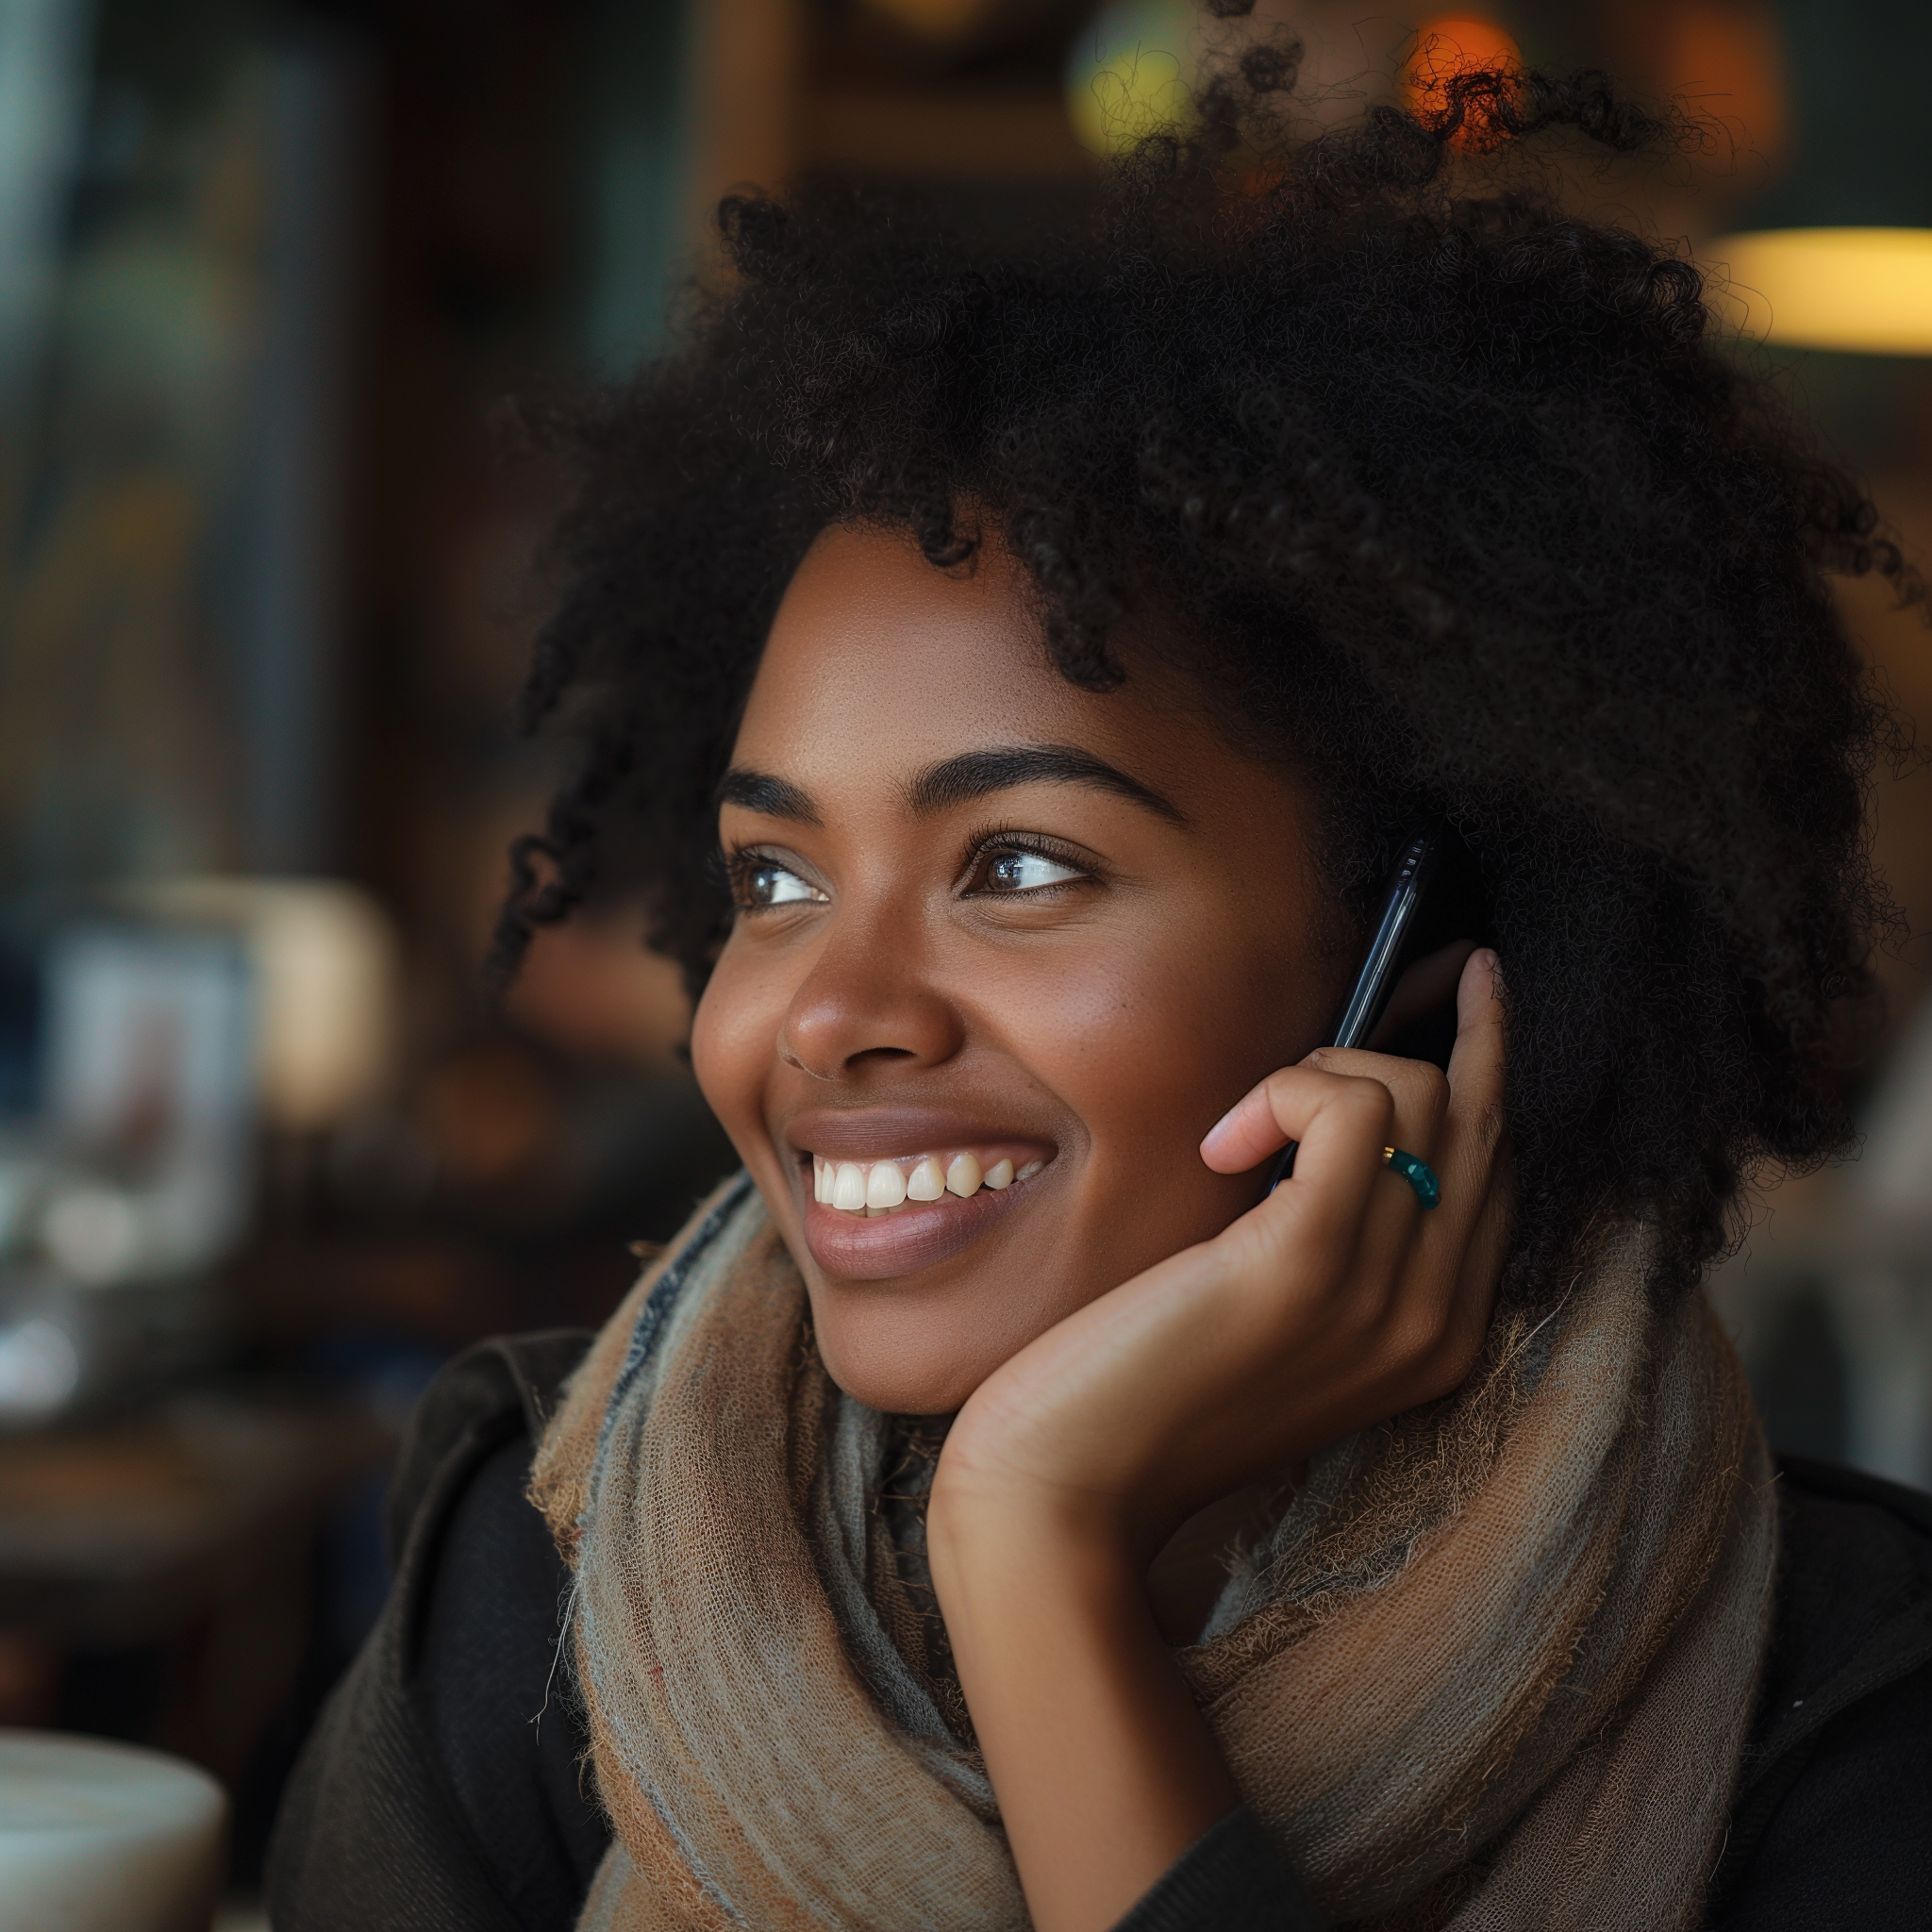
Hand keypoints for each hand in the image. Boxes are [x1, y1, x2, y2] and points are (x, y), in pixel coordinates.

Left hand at [923, 949, 1508, 1931]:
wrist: (1072, 1488)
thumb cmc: (1146, 1384)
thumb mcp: (1268, 1306)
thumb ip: (1328, 1231)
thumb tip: (1333, 1112)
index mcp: (1437, 1334)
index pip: (1498, 1172)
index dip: (1489, 1071)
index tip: (1473, 989)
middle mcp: (1437, 1320)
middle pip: (1479, 1124)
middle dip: (1461, 1031)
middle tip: (1440, 960)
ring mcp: (1386, 1297)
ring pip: (1419, 1097)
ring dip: (1325, 1072)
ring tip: (1241, 1131)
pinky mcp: (1309, 1265)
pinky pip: (1354, 1109)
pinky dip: (1290, 1089)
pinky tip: (1225, 1144)